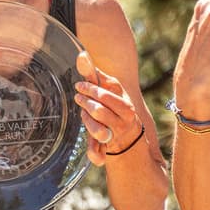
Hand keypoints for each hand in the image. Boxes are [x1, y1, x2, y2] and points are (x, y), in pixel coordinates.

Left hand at [75, 51, 144, 165]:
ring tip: (83, 111)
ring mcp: (118, 134)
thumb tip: (81, 55)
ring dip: (87, 119)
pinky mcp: (110, 147)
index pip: (109, 90)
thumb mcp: (108, 95)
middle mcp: (126, 119)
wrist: (130, 142)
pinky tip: (92, 154)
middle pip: (101, 108)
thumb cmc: (114, 111)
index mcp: (126, 103)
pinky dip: (94, 154)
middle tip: (78, 96)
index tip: (79, 85)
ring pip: (97, 127)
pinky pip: (99, 152)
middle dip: (87, 101)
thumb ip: (95, 77)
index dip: (92, 87)